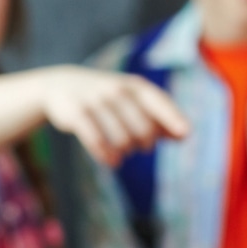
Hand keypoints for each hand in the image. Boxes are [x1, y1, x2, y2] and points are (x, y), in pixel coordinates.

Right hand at [42, 66, 189, 165]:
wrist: (61, 85)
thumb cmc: (107, 98)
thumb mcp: (133, 101)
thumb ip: (158, 117)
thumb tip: (185, 136)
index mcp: (135, 86)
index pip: (158, 101)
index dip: (173, 118)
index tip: (185, 134)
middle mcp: (117, 90)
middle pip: (143, 128)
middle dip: (146, 143)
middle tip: (141, 146)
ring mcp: (96, 102)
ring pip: (122, 139)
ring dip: (126, 151)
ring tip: (124, 151)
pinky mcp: (76, 115)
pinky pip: (98, 142)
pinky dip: (108, 156)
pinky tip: (112, 162)